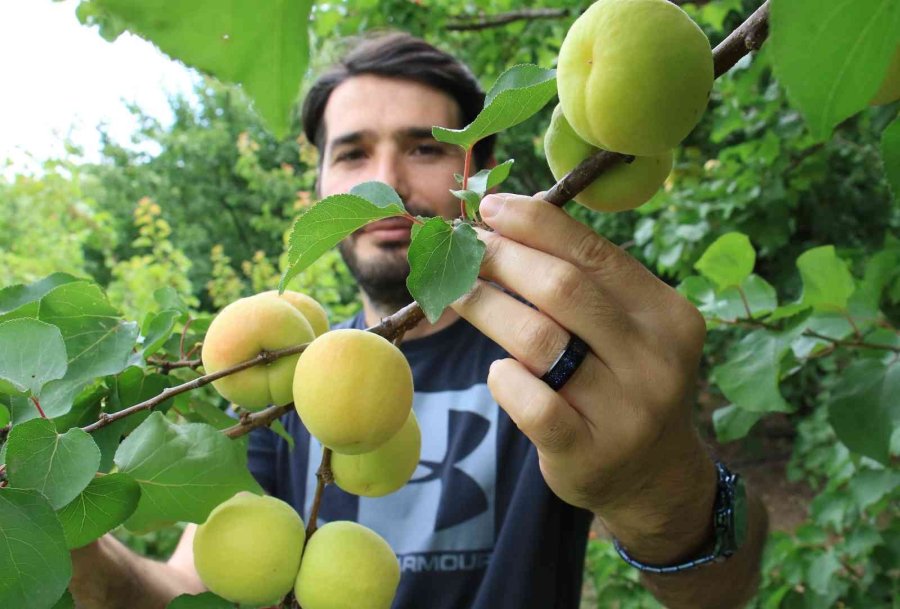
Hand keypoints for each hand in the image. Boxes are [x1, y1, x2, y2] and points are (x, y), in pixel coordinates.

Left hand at [451, 193, 715, 561]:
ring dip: (486, 307)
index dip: (537, 224)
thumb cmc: (622, 382)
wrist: (652, 475)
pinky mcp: (588, 451)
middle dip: (503, 258)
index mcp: (667, 314)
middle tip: (463, 248)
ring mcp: (626, 409)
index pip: (595, 254)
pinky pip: (531, 402)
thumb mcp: (627, 329)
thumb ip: (586, 283)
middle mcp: (655, 359)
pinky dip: (504, 377)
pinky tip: (499, 370)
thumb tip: (508, 221)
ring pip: (538, 340)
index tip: (490, 206)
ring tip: (457, 292)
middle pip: (563, 289)